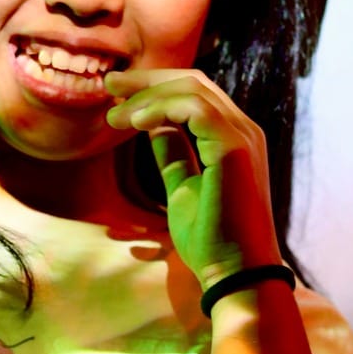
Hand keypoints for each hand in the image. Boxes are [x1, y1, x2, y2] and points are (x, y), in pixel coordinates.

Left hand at [104, 66, 278, 287]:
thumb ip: (173, 154)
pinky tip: (134, 122)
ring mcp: (242, 136)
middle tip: (109, 82)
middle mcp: (243, 130)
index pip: (195, 94)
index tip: (117, 95)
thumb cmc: (211, 240)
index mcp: (233, 138)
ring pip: (192, 89)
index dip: (155, 88)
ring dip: (147, 95)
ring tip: (114, 115)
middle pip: (193, 82)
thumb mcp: (182, 187)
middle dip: (147, 80)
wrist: (233, 273)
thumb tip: (153, 126)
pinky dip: (160, 108)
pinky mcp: (234, 147)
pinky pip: (194, 108)